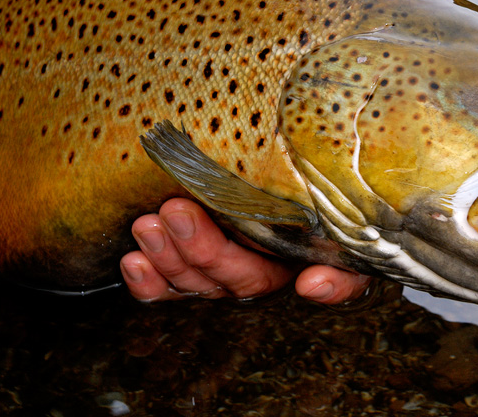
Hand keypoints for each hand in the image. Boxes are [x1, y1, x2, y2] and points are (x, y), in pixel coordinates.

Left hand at [119, 198, 370, 303]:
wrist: (300, 191)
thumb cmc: (322, 214)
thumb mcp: (344, 242)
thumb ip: (343, 272)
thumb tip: (310, 286)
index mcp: (286, 265)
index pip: (268, 276)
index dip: (264, 272)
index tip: (293, 277)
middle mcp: (249, 273)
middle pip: (225, 276)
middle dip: (199, 248)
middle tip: (175, 213)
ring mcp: (215, 271)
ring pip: (189, 279)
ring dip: (165, 257)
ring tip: (146, 227)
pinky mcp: (184, 266)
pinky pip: (163, 286)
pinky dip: (146, 281)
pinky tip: (132, 261)